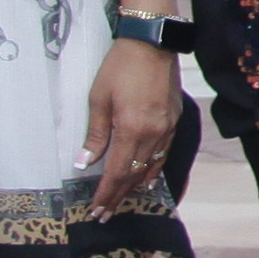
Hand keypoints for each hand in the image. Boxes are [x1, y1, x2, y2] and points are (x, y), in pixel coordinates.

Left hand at [81, 36, 182, 202]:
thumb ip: (95, 134)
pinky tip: (148, 179)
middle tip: (105, 214)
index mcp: (132, 130)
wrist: (152, 43)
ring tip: (122, 202)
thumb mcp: (99, 99)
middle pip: (134, 175)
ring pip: (151, 168)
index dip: (106, 194)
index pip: (117, 172)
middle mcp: (153, 134)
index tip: (96, 210)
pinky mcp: (173, 121)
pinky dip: (154, 170)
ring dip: (135, 187)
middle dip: (118, 196)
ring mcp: (167, 129)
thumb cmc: (120, 67)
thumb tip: (85, 162)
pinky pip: (163, 154)